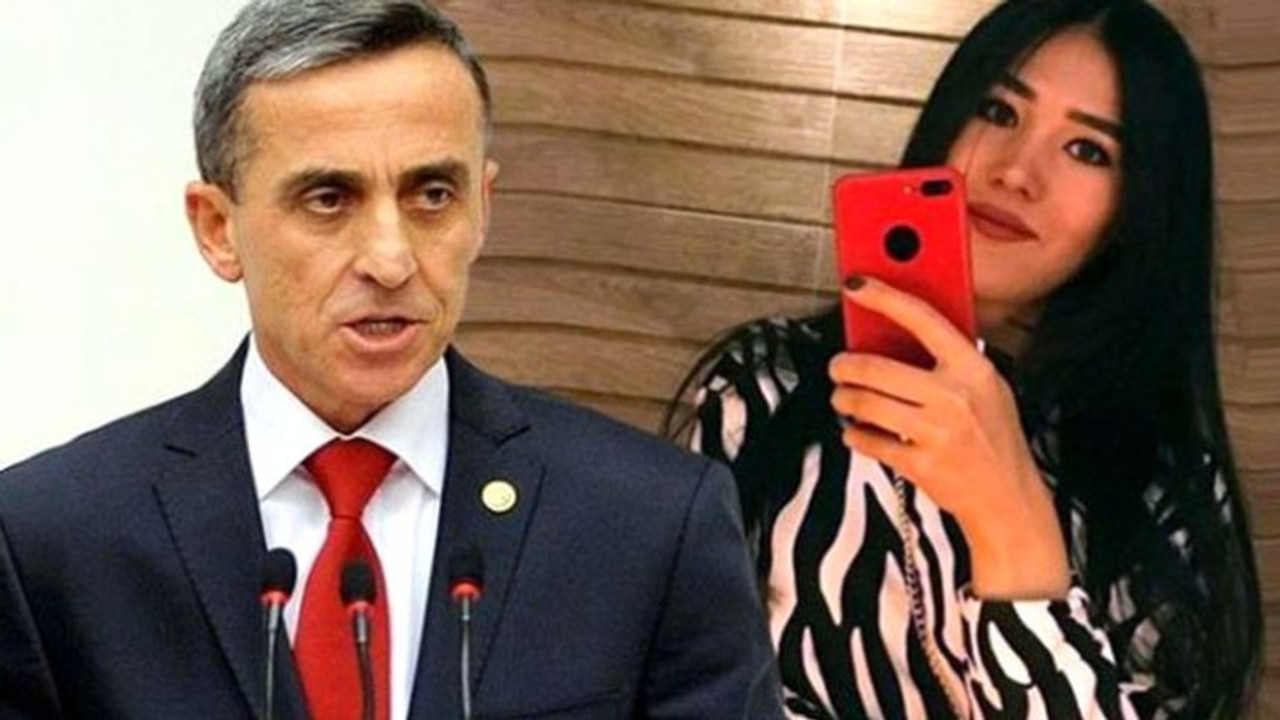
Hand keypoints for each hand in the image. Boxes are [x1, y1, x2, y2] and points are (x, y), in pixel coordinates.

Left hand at [830, 276, 1069, 598]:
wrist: (1008, 500)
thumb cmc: (993, 438)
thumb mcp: (986, 387)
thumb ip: (949, 358)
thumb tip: (894, 329)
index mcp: (973, 367)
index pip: (922, 317)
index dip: (884, 295)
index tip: (856, 284)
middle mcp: (955, 395)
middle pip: (876, 366)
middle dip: (844, 366)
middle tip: (838, 367)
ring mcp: (937, 431)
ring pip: (863, 402)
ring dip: (843, 399)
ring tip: (843, 398)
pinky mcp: (921, 463)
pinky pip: (867, 440)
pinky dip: (854, 435)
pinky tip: (858, 432)